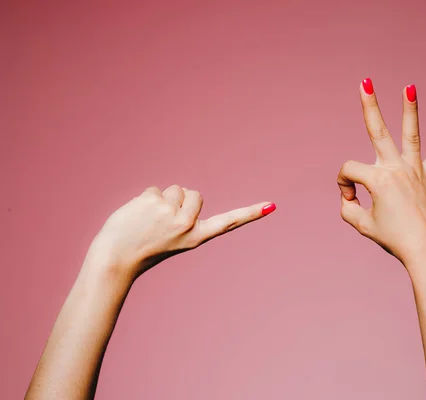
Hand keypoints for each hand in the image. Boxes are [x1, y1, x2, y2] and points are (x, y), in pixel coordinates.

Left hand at [85, 185, 275, 279]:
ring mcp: (171, 212)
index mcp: (195, 237)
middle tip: (161, 220)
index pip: (228, 222)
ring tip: (147, 220)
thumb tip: (184, 193)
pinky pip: (154, 189)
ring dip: (160, 199)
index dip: (250, 213)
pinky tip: (136, 216)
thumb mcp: (170, 238)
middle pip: (193, 193)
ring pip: (173, 189)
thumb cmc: (141, 251)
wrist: (114, 259)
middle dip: (179, 199)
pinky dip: (144, 199)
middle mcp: (187, 224)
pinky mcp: (153, 201)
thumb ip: (181, 218)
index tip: (271, 206)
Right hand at [337, 79, 425, 269]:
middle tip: (365, 82)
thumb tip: (350, 197)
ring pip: (411, 134)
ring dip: (409, 109)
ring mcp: (417, 171)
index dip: (344, 186)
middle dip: (369, 105)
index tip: (352, 201)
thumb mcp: (363, 226)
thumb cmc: (395, 240)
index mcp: (377, 180)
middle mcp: (397, 169)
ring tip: (410, 87)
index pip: (349, 171)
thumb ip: (348, 209)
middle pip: (378, 131)